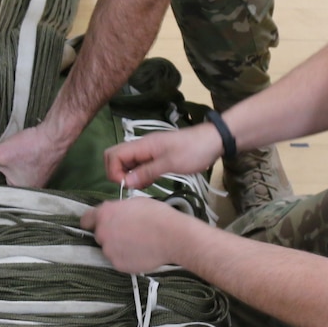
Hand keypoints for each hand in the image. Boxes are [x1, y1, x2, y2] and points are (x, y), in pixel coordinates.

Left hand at [0, 125, 65, 187]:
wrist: (55, 135)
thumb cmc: (29, 149)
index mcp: (19, 193)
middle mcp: (29, 191)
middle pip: (2, 181)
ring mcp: (36, 179)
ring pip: (10, 172)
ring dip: (1, 161)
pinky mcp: (39, 168)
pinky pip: (19, 167)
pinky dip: (11, 159)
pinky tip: (7, 148)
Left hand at [80, 196, 190, 273]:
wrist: (173, 237)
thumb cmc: (158, 215)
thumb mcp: (135, 202)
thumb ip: (119, 209)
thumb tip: (117, 214)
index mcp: (105, 214)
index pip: (86, 220)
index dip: (93, 221)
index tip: (98, 224)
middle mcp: (103, 233)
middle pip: (100, 235)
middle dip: (110, 234)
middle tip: (128, 232)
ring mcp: (109, 251)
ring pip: (109, 249)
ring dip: (118, 247)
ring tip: (137, 243)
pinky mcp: (118, 265)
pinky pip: (119, 260)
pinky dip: (126, 258)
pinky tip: (140, 252)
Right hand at [102, 123, 221, 190]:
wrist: (214, 141)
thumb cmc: (194, 151)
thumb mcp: (171, 163)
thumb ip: (147, 172)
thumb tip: (125, 182)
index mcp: (142, 145)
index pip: (113, 155)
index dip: (114, 171)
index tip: (126, 185)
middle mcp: (142, 146)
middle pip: (116, 157)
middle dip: (117, 173)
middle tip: (131, 186)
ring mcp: (148, 151)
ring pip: (127, 162)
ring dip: (129, 175)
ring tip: (142, 186)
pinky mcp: (156, 157)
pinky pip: (139, 166)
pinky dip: (139, 175)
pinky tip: (149, 183)